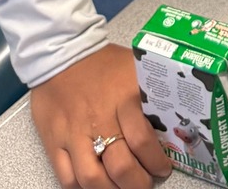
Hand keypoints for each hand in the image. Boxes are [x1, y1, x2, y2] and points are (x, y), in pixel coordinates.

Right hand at [29, 44, 172, 188]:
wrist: (63, 52)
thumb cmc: (103, 63)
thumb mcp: (134, 69)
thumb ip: (150, 95)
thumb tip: (173, 117)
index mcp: (124, 99)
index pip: (143, 141)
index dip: (156, 162)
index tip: (163, 169)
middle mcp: (99, 120)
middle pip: (120, 166)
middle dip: (137, 184)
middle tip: (145, 184)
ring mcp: (74, 134)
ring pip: (92, 179)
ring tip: (121, 188)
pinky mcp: (54, 142)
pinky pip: (67, 177)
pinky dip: (82, 188)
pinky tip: (95, 185)